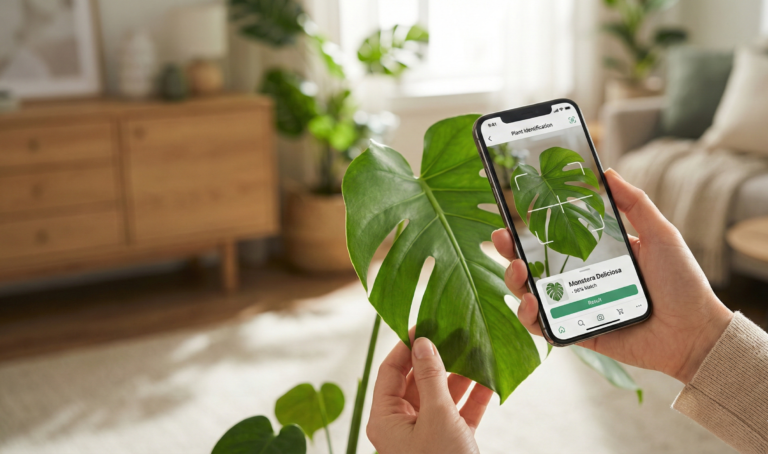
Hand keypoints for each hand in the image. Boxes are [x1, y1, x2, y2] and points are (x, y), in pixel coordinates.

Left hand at [367, 334, 493, 453]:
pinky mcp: (450, 442)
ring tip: (475, 352)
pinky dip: (473, 396)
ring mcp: (426, 433)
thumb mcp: (437, 416)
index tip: (424, 325)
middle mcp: (402, 425)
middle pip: (417, 381)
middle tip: (454, 335)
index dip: (406, 347)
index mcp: (386, 419)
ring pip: (441, 395)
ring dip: (460, 375)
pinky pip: (459, 412)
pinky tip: (488, 379)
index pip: (390, 372)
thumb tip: (423, 343)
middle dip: (438, 359)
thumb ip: (431, 377)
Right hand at [492, 168, 732, 383]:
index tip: (510, 214)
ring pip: (530, 295)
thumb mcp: (660, 233)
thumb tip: (607, 173)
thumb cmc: (681, 282)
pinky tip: (533, 303)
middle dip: (508, 252)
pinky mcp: (577, 332)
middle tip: (502, 239)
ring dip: (514, 282)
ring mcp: (575, 306)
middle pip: (531, 265)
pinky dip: (530, 317)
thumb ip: (634, 203)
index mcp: (593, 254)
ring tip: (519, 271)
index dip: (526, 227)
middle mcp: (579, 279)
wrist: (695, 330)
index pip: (551, 237)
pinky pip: (545, 327)